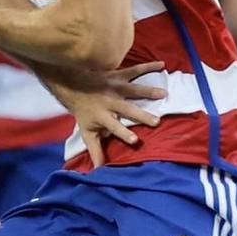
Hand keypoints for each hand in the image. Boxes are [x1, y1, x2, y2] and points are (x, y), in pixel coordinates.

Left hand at [44, 61, 166, 166]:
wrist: (72, 84)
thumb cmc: (83, 112)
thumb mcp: (87, 132)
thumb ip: (95, 151)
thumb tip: (99, 171)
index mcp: (103, 116)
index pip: (114, 127)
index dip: (123, 133)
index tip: (135, 141)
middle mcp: (110, 102)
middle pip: (127, 110)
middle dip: (141, 115)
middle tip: (156, 121)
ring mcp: (115, 87)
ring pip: (134, 89)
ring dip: (149, 91)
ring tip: (164, 93)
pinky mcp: (118, 75)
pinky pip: (135, 70)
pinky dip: (148, 66)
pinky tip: (162, 64)